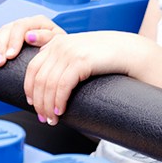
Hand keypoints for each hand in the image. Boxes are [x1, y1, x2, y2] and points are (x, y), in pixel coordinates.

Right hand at [0, 14, 63, 70]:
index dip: (13, 40)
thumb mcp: (59, 43)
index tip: (11, 56)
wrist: (60, 59)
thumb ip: (48, 37)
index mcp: (37, 22)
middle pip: (4, 31)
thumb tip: (30, 36)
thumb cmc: (63, 51)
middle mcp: (22, 25)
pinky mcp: (2, 43)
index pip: (21, 25)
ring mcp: (11, 32)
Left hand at [21, 31, 151, 124]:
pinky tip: (61, 111)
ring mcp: (70, 51)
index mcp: (57, 43)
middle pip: (38, 79)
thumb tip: (45, 76)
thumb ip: (62, 57)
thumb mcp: (80, 52)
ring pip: (48, 85)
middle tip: (44, 118)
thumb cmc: (107, 57)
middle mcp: (60, 45)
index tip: (34, 104)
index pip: (32, 68)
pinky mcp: (81, 61)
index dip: (29, 89)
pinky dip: (58, 101)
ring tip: (53, 120)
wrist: (132, 51)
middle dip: (39, 102)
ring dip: (48, 106)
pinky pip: (62, 86)